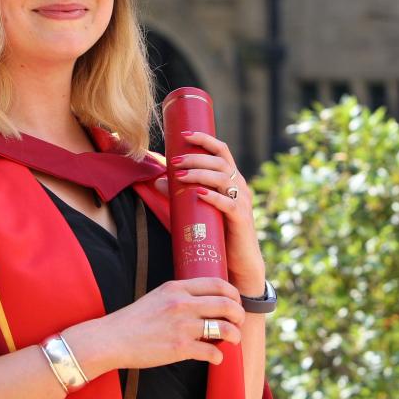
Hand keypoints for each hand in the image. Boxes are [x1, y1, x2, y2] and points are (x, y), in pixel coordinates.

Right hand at [65, 278, 244, 375]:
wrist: (113, 338)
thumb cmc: (135, 319)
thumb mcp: (158, 296)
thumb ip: (182, 295)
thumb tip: (207, 302)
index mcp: (177, 288)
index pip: (218, 284)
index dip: (233, 294)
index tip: (235, 303)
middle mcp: (182, 304)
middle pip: (227, 304)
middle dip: (239, 315)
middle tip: (238, 322)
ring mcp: (182, 326)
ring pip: (225, 329)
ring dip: (235, 336)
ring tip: (232, 340)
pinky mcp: (180, 348)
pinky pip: (212, 352)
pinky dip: (218, 357)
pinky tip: (214, 357)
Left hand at [154, 132, 265, 295]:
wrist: (236, 263)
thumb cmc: (216, 233)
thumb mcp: (197, 209)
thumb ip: (179, 195)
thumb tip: (157, 181)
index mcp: (231, 179)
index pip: (222, 150)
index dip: (205, 139)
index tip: (185, 134)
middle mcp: (239, 186)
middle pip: (220, 161)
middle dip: (196, 158)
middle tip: (176, 161)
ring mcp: (242, 202)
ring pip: (223, 178)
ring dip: (200, 174)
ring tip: (180, 176)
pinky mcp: (241, 219)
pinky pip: (228, 203)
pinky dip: (212, 196)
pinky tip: (198, 193)